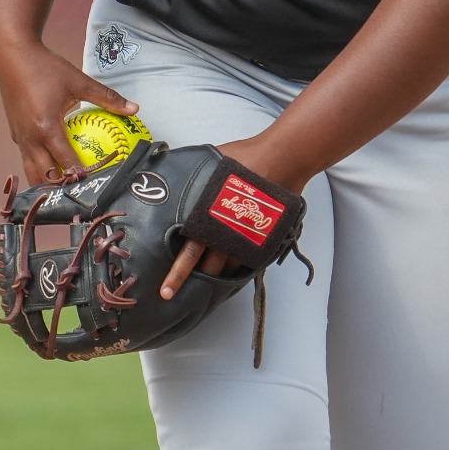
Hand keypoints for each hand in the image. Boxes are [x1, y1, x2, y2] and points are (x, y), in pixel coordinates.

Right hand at [0, 39, 138, 186]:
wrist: (11, 56)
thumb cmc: (46, 68)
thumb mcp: (79, 81)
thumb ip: (107, 97)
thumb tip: (134, 108)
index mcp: (47, 128)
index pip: (67, 163)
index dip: (83, 177)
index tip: (99, 185)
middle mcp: (30, 138)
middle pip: (47, 176)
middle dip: (65, 188)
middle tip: (85, 195)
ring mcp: (19, 138)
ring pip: (33, 171)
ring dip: (49, 183)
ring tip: (69, 192)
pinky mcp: (15, 134)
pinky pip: (28, 158)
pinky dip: (40, 168)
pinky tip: (55, 168)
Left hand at [159, 131, 311, 299]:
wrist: (281, 158)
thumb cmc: (247, 157)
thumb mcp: (212, 163)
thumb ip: (196, 176)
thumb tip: (176, 171)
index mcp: (208, 217)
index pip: (189, 253)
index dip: (177, 274)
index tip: (166, 292)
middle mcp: (226, 233)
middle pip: (209, 268)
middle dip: (199, 278)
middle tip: (189, 286)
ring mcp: (247, 238)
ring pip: (229, 267)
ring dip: (221, 270)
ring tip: (214, 273)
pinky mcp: (264, 238)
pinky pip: (249, 259)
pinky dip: (241, 261)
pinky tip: (236, 260)